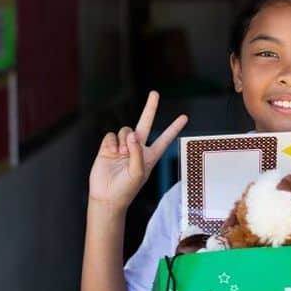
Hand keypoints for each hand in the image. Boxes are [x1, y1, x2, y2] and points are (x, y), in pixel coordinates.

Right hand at [88, 91, 186, 208]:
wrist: (106, 196)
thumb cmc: (126, 189)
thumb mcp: (138, 173)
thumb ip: (137, 153)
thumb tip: (132, 135)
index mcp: (150, 156)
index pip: (165, 139)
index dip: (174, 128)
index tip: (184, 117)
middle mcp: (137, 148)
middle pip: (145, 123)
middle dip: (150, 108)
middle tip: (155, 93)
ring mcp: (123, 146)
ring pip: (126, 130)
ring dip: (124, 141)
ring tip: (121, 155)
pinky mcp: (108, 147)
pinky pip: (111, 136)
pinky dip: (111, 143)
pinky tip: (110, 154)